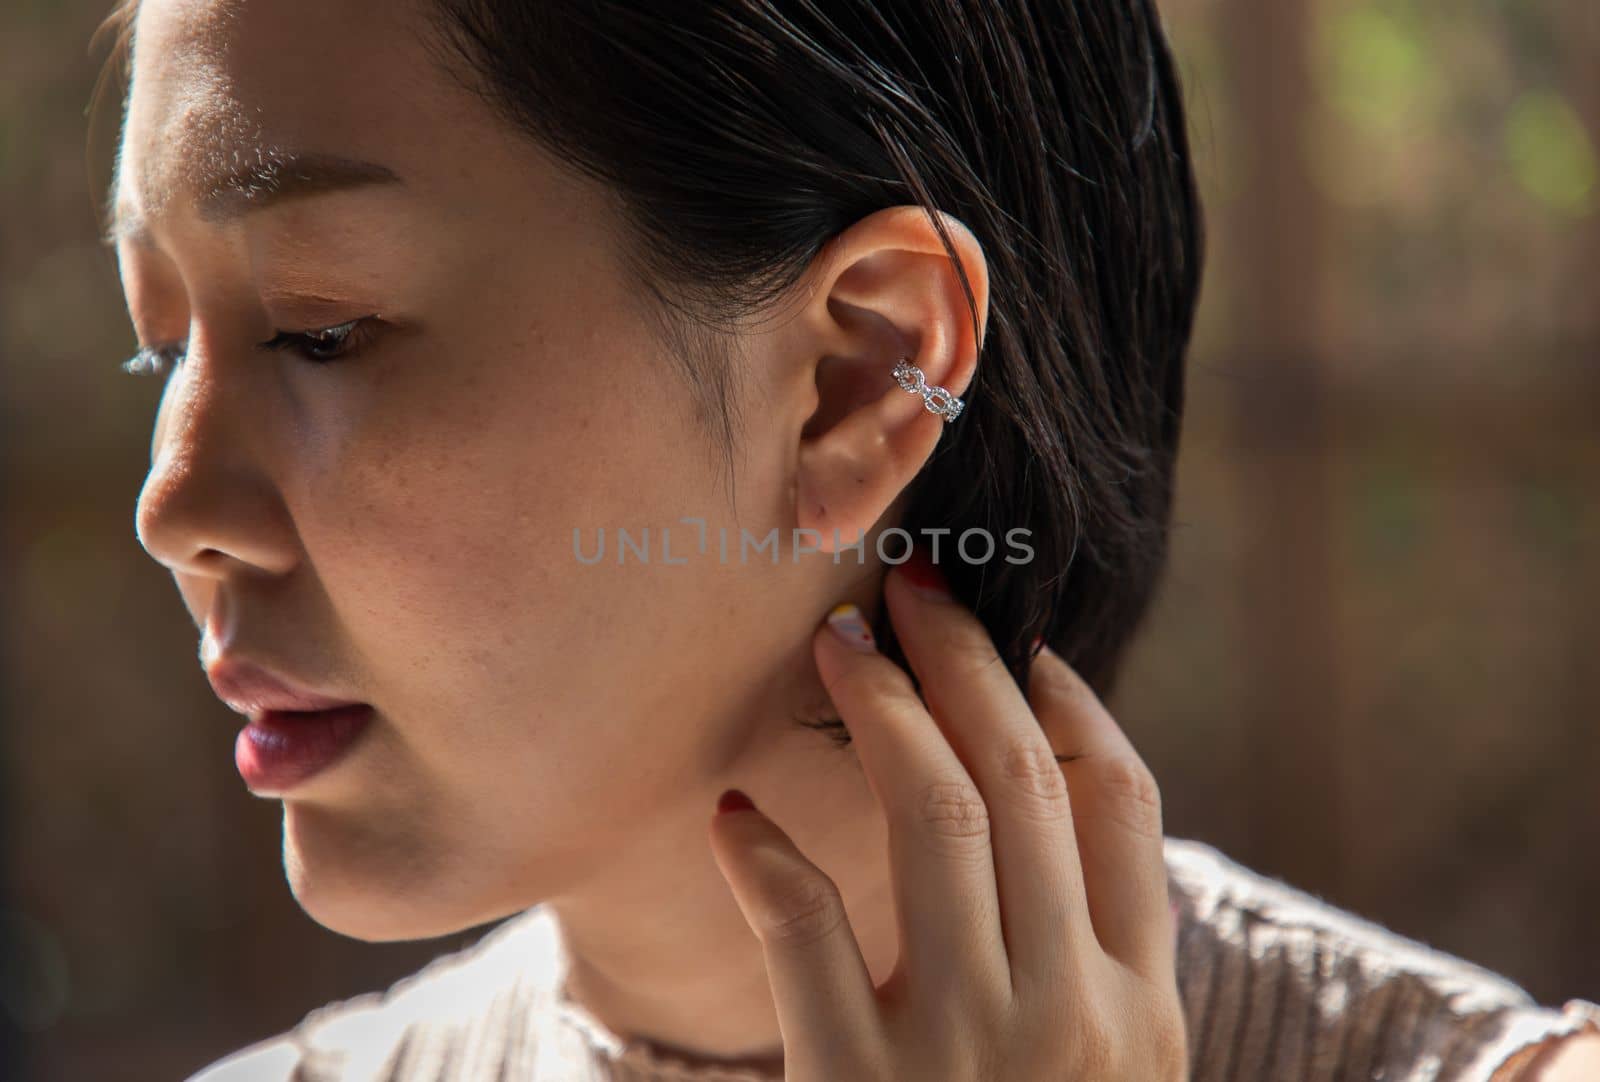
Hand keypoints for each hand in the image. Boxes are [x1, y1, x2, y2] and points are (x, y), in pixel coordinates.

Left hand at [708, 553, 1187, 1079]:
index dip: (1068, 696)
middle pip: (1023, 781)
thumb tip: (1054, 792)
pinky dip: (767, 855)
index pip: (1121, 803)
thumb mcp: (1103, 1067)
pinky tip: (735, 813)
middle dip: (965, 661)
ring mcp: (963, 1050)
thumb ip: (1095, 958)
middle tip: (913, 587)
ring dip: (881, 706)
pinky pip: (806, 927)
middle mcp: (1069, 1015)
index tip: (1017, 637)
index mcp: (1141, 1008)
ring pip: (934, 818)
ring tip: (839, 640)